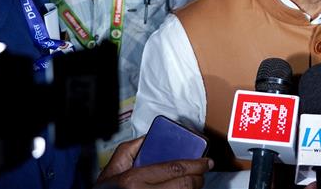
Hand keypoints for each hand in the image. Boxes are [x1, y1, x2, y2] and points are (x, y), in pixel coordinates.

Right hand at [96, 136, 212, 188]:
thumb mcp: (114, 167)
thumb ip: (131, 148)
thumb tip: (151, 136)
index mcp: (135, 179)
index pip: (175, 169)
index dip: (196, 164)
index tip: (206, 162)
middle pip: (184, 185)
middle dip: (199, 177)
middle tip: (202, 172)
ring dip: (195, 188)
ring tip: (196, 181)